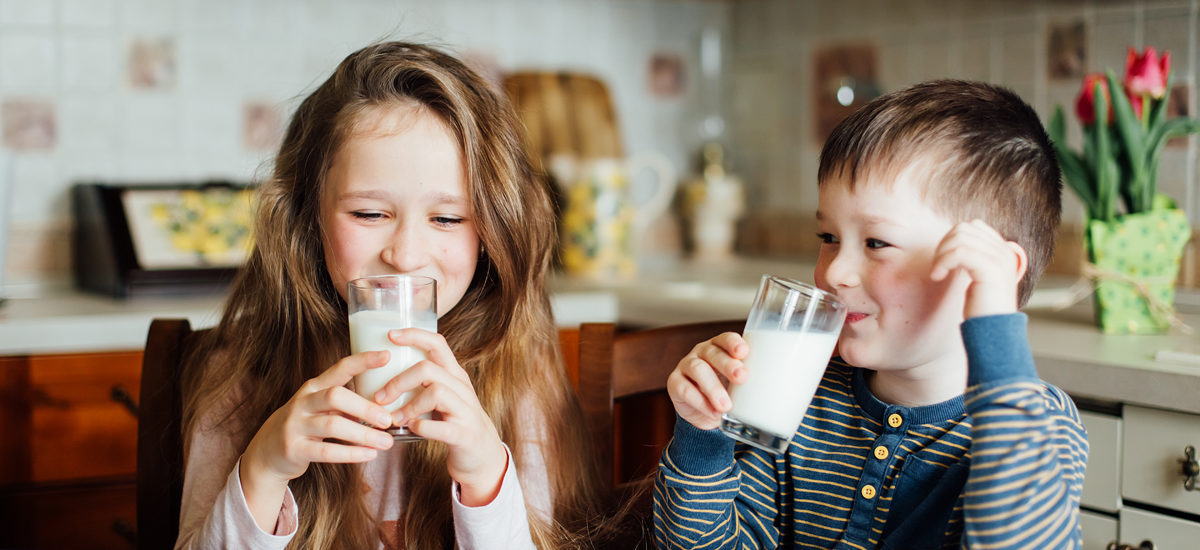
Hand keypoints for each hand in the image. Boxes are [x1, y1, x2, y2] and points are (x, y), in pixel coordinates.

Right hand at [239, 350, 395, 529]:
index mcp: (314, 388)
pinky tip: (369, 455)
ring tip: (386, 442)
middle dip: (366, 407)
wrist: (266, 452)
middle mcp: (303, 402)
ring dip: (364, 434)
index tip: (387, 356)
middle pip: (336, 396)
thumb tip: (387, 407)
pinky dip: (351, 454)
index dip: (363, 361)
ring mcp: (295, 425)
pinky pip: (326, 451)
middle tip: (389, 419)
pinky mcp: (293, 448)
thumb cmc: (305, 426)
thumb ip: (346, 405)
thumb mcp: (320, 409)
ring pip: (333, 424)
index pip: (340, 368)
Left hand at [376, 328, 507, 505]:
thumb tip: (380, 373)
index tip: (390, 335)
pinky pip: (441, 428)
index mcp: (454, 375)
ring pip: (436, 393)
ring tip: (394, 418)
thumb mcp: (443, 397)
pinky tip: (411, 430)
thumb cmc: (453, 422)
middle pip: (428, 369)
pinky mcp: (465, 434)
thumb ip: (422, 383)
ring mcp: (466, 411)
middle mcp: (462, 388)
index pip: (437, 344)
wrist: (483, 455)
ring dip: (408, 406)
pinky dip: (421, 428)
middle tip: (380, 397)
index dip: (414, 335)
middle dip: (399, 381)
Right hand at [666, 332, 747, 430]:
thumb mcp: (743, 385)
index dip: (734, 343)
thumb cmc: (729, 393)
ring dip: (713, 387)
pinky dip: (700, 402)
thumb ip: (756, 382)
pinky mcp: (674, 383)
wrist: (708, 414)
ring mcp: (686, 366)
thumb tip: (783, 390)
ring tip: (726, 405)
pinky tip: (713, 412)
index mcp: (720, 348)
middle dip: (728, 364)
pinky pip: (685, 389)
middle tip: (742, 377)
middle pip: (713, 352)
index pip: (726, 339)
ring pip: (698, 369)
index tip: (744, 352)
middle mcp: (702, 353)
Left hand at [930, 219, 1027, 319]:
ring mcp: (1000, 259)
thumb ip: (972, 259)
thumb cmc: (982, 310)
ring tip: (937, 273)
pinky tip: (937, 276)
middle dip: (943, 245)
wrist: (994, 333)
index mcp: (1003, 252)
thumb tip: (952, 244)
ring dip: (940, 254)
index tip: (943, 261)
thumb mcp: (978, 279)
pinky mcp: (991, 269)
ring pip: (960, 238)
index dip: (951, 239)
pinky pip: (959, 252)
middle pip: (964, 229)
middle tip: (937, 267)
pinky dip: (943, 262)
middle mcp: (1005, 252)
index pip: (974, 226)